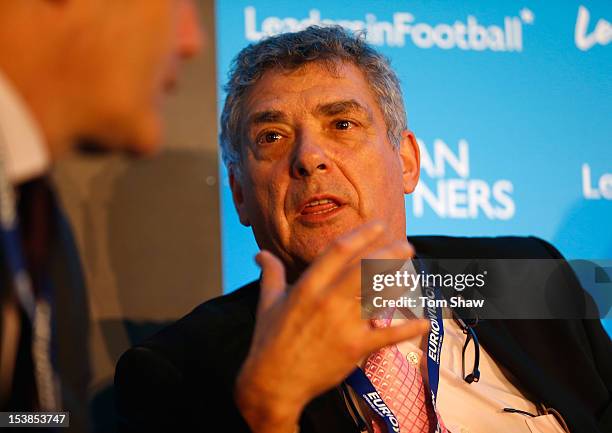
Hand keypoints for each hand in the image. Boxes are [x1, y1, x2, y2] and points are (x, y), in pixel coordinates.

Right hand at [234, 222, 428, 432]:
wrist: (273, 382)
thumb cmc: (269, 340)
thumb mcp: (267, 302)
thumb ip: (271, 274)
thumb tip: (260, 253)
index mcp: (307, 286)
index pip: (339, 251)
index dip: (362, 235)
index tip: (379, 225)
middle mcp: (328, 300)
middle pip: (365, 269)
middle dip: (389, 254)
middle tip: (407, 245)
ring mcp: (343, 324)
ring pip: (378, 297)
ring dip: (399, 283)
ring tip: (412, 272)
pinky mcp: (355, 348)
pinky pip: (387, 336)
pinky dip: (408, 330)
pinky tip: (424, 323)